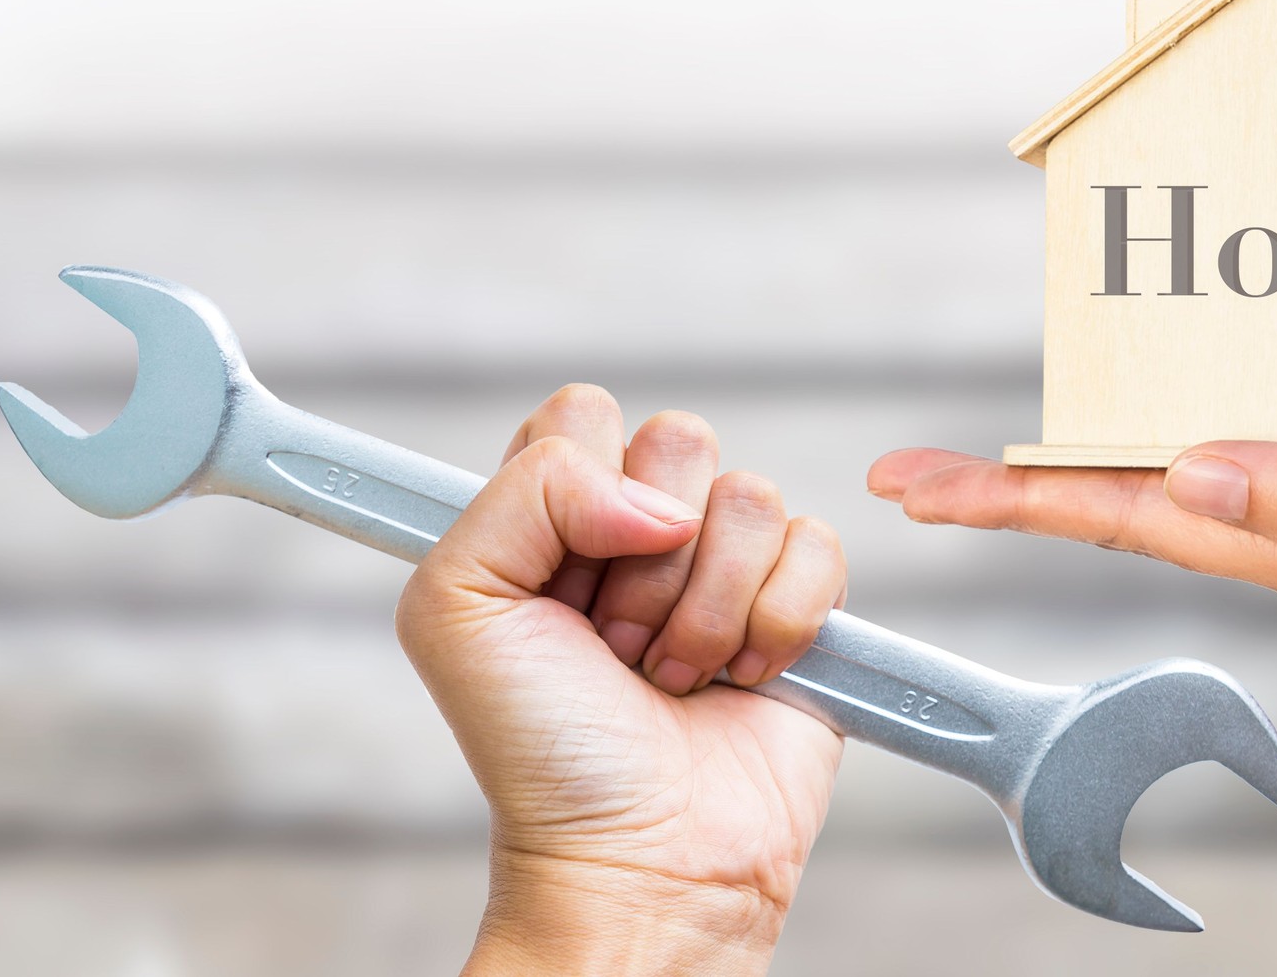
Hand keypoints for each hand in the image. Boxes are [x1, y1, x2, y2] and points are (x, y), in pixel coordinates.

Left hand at [398, 386, 846, 974]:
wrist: (640, 861)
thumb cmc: (540, 753)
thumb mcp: (458, 605)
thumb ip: (526, 492)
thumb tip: (653, 495)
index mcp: (553, 517)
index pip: (583, 414)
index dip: (579, 487)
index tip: (558, 581)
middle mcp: (639, 531)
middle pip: (679, 439)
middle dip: (646, 563)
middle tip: (615, 644)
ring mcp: (724, 568)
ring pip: (753, 496)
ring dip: (707, 609)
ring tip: (672, 678)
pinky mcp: (802, 608)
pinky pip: (818, 547)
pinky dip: (778, 625)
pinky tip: (741, 681)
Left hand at [868, 443, 1276, 696]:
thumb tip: (1187, 476)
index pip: (1119, 517)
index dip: (1010, 499)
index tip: (911, 489)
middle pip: (1123, 499)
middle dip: (1014, 486)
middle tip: (914, 473)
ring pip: (1183, 468)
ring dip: (1091, 451)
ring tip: (1017, 436)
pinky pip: (1260, 439)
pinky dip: (1196, 410)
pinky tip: (1182, 391)